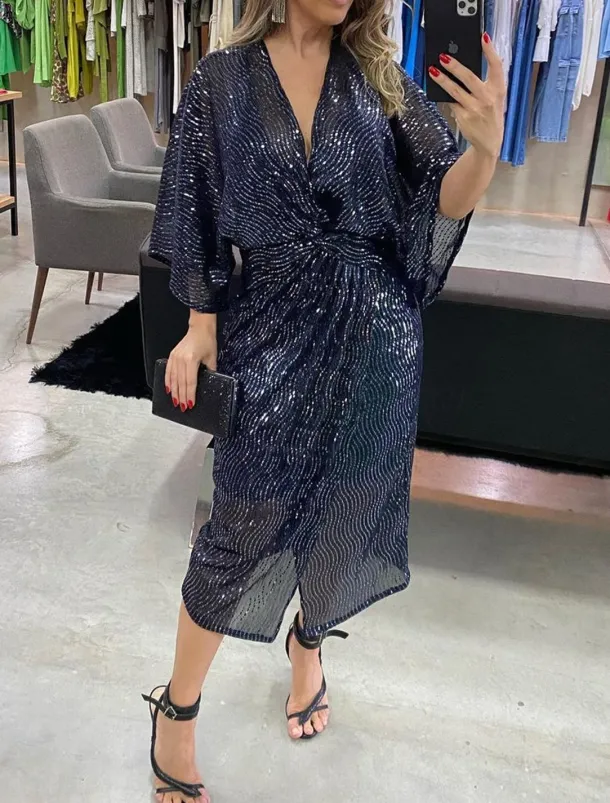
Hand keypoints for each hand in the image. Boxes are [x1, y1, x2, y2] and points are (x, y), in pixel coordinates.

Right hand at [165, 312, 216, 411]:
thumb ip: (210, 372)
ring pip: (173, 379)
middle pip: (181, 383)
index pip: (190, 382)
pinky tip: (169, 389)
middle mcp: (181, 359)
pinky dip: (168, 381)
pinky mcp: (172, 355)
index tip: (190, 403)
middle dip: (182, 396)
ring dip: (174, 392)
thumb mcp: (212, 358)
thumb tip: (209, 383)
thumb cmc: (207, 340)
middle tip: (183, 407)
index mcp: (191, 360)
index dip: (190, 394)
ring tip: (176, 401)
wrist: (200, 327)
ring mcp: (175, 357)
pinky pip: (168, 371)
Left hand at [428, 33, 505, 159]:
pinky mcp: (464, 117)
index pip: (497, 66)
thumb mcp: (496, 98)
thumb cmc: (491, 115)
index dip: (490, 51)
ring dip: (443, 80)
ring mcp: (475, 109)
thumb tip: (470, 65)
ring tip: (433, 71)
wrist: (489, 142)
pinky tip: (437, 89)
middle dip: (455, 66)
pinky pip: (451, 102)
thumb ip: (488, 82)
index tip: (483, 38)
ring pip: (455, 91)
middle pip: (469, 78)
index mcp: (499, 89)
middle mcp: (488, 98)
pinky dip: (445, 96)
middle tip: (443, 57)